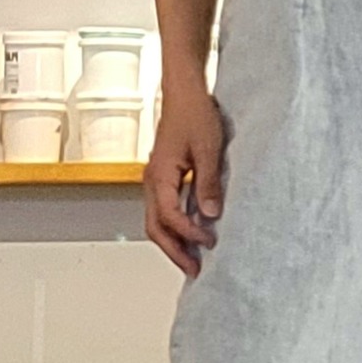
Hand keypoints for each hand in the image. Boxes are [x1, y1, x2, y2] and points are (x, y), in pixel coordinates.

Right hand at [144, 85, 226, 277]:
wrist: (184, 92)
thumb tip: (210, 215)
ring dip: (174, 242)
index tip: (209, 242)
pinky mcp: (164, 178)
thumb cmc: (194, 113)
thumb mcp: (208, 149)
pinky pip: (164, 210)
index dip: (189, 233)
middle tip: (195, 270)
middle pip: (156, 227)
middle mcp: (152, 181)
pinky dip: (175, 227)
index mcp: (159, 175)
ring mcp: (155, 180)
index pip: (170, 216)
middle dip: (174, 251)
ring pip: (157, 221)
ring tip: (192, 259)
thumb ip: (208, 183)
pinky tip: (192, 233)